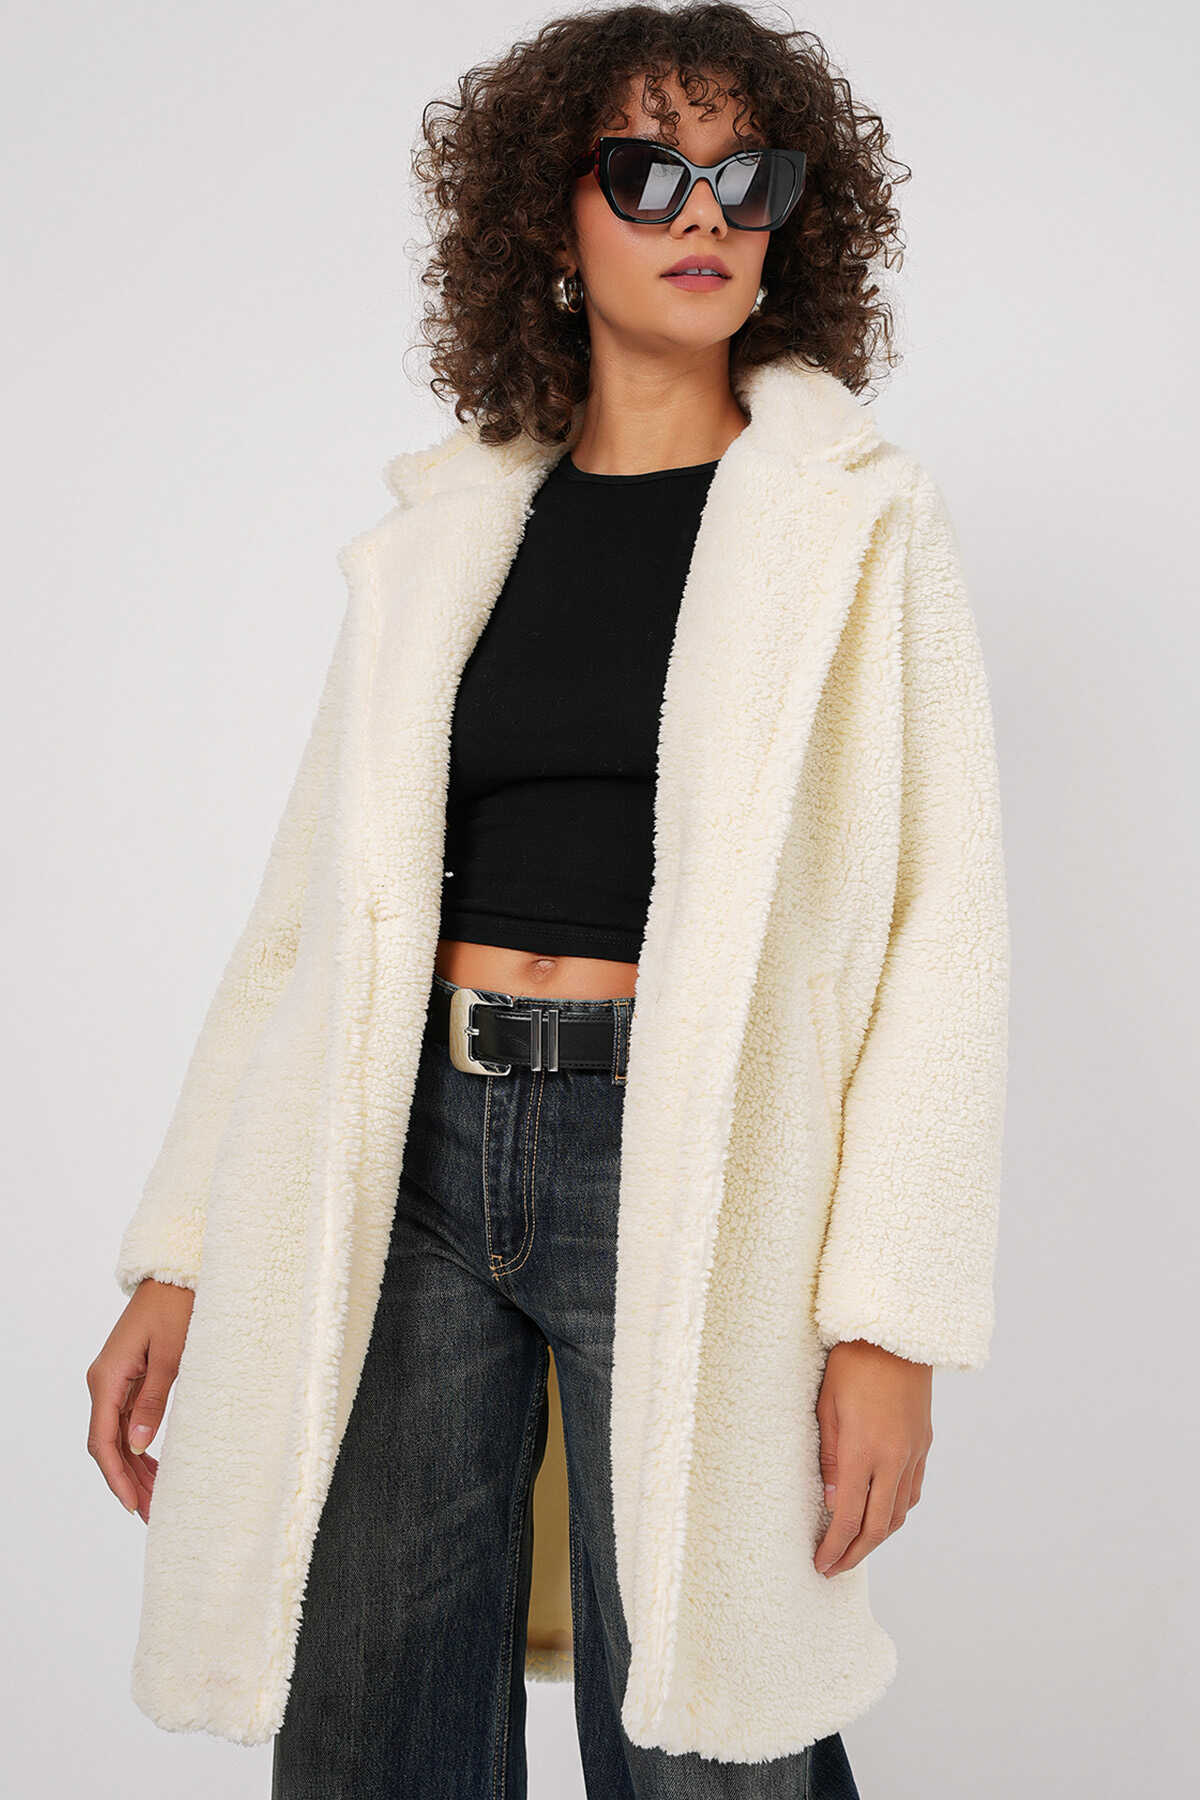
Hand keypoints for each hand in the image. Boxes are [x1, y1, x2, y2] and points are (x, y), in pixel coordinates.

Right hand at [86, 1279, 194, 1522]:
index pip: (102, 1440)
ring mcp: (115, 1381)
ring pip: (117, 1436)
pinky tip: (153, 1468)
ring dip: (133, 1468)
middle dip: (126, 1481)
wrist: (176, 1276)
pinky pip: (127, 1421)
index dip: (115, 1477)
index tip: (131, 1505)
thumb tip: (137, 1445)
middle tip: (149, 1513)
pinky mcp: (129, 1378)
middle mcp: (105, 1382)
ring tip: (154, 1500)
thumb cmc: (176, 1309)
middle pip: (107, 1444)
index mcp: (108, 1377)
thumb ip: (152, 1401)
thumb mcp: (171, 1355)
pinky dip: (139, 1447)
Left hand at [812, 1338, 931, 1576]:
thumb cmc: (852, 1363)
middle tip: (835, 1568)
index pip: (850, 1518)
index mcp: (864, 1452)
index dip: (835, 1548)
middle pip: (879, 1526)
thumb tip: (833, 1502)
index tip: (822, 1564)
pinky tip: (884, 1513)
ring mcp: (913, 1452)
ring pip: (900, 1512)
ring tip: (856, 1546)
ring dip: (878, 1536)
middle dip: (856, 1554)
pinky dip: (898, 1511)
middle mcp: (894, 1459)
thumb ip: (830, 1458)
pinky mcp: (923, 1442)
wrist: (896, 1334)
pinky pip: (913, 1490)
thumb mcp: (826, 1406)